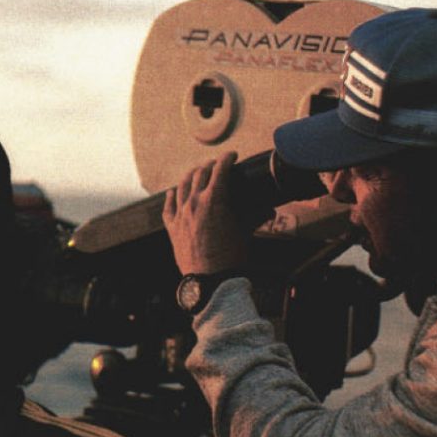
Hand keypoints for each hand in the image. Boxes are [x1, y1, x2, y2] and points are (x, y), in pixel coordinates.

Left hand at [162, 152, 247, 274]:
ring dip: (191, 176)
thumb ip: (255, 217)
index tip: (231, 156)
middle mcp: (194, 203)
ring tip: (196, 172)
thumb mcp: (245, 234)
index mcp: (214, 200)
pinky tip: (173, 192)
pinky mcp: (172, 228)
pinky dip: (171, 196)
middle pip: (200, 174)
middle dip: (210, 166)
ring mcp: (181, 215)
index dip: (227, 159)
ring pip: (182, 186)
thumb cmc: (230, 259)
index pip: (220, 170)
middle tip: (217, 165)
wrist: (210, 281)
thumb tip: (268, 211)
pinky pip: (168, 207)